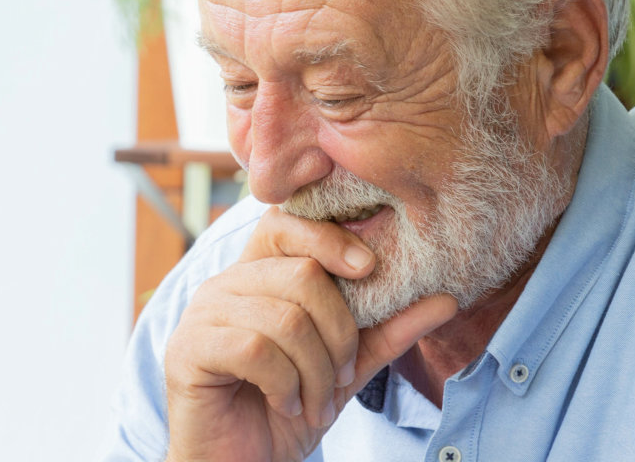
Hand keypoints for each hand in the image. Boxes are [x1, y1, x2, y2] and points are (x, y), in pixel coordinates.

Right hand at [162, 209, 458, 461]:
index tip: (370, 270)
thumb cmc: (284, 411)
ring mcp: (202, 315)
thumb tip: (446, 299)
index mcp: (257, 276)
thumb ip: (387, 331)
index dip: (330, 237)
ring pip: (285, 318)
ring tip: (314, 401)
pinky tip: (285, 403)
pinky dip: (285, 385)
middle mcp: (224, 285)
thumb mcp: (346, 368)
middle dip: (339, 333)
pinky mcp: (188, 351)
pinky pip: (256, 350)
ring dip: (316, 371)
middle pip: (302, 274)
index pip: (287, 223)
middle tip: (341, 376)